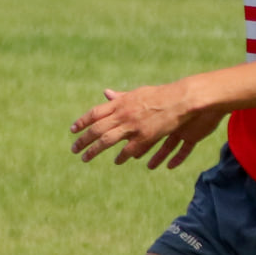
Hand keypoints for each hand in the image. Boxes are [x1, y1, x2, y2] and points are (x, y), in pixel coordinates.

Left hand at [70, 82, 210, 165]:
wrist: (183, 99)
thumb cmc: (162, 95)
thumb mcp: (138, 93)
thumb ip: (121, 97)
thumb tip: (106, 93)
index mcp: (120, 103)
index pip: (95, 113)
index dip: (82, 122)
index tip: (72, 130)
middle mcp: (123, 114)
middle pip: (96, 129)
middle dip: (83, 140)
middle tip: (73, 149)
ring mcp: (133, 126)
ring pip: (107, 140)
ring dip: (93, 151)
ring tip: (84, 159)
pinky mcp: (146, 136)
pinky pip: (129, 150)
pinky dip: (121, 157)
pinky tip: (117, 162)